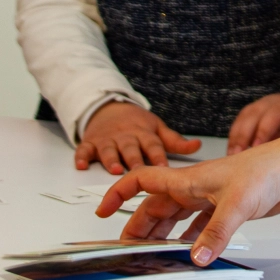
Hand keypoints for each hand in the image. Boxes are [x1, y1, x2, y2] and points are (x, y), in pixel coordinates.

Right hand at [76, 101, 200, 173]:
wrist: (108, 107)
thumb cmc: (136, 122)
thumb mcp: (156, 128)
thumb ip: (175, 141)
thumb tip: (197, 146)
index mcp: (144, 134)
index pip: (154, 146)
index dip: (159, 157)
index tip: (166, 169)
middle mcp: (126, 137)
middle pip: (131, 149)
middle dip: (135, 160)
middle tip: (139, 172)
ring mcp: (107, 140)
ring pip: (109, 150)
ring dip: (111, 159)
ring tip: (114, 169)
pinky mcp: (90, 143)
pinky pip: (84, 150)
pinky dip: (81, 157)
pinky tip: (82, 165)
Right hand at [96, 102, 279, 264]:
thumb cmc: (266, 169)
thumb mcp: (238, 203)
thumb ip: (216, 233)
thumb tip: (197, 257)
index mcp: (189, 179)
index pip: (144, 180)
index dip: (120, 192)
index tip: (103, 208)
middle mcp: (195, 187)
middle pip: (157, 206)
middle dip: (139, 224)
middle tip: (128, 246)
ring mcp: (210, 197)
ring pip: (176, 217)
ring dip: (162, 233)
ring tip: (150, 251)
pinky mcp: (227, 208)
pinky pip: (200, 225)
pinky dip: (191, 238)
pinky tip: (188, 251)